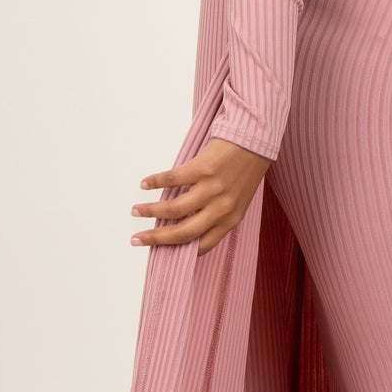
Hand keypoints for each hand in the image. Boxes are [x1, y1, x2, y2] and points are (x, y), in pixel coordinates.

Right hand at [132, 136, 272, 255]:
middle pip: (183, 232)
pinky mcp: (203, 168)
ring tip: (136, 211)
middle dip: (155, 239)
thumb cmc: (245, 169)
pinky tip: (145, 184)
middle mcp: (222, 208)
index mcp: (231, 219)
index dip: (178, 250)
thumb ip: (217, 214)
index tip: (159, 251)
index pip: (202, 244)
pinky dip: (155, 182)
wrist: (255, 139)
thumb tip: (186, 222)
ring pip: (174, 209)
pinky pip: (173, 179)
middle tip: (136, 240)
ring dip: (150, 211)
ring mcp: (212, 188)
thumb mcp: (237, 199)